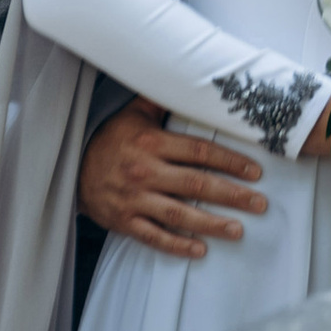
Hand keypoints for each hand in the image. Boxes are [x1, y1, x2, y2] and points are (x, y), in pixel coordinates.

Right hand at [80, 101, 269, 258]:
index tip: (255, 171)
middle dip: (232, 195)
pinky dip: (177, 245)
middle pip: (196, 184)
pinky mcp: (124, 221)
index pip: (198, 152)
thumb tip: (190, 80)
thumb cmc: (110, 141)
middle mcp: (143, 171)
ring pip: (179, 214)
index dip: (230, 161)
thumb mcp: (132, 116)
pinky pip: (154, 236)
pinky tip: (200, 250)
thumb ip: (160, 102)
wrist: (70, 169)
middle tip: (260, 204)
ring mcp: (133, 199)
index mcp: (150, 144)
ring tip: (238, 230)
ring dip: (211, 224)